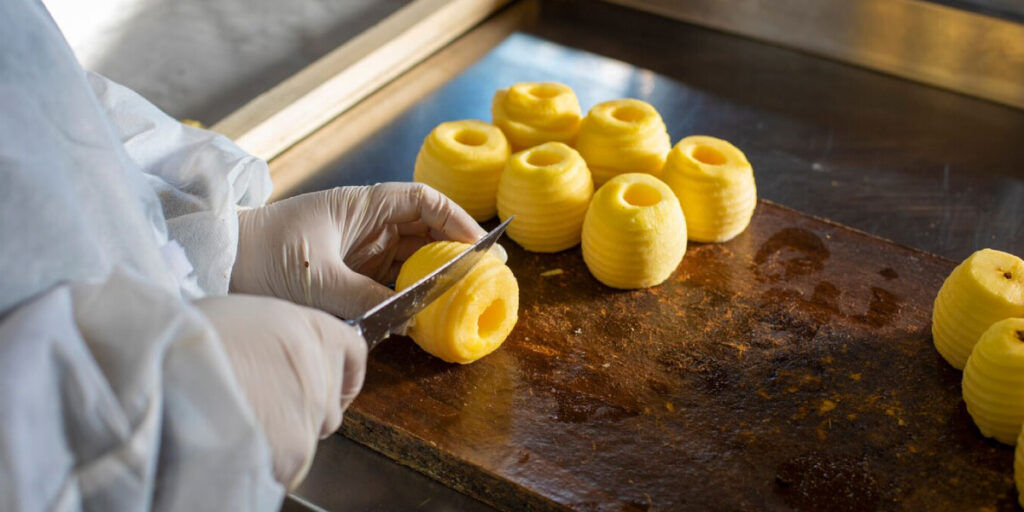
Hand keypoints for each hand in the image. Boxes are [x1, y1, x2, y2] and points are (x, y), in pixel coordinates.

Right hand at [195, 294, 366, 488]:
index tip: (332, 385)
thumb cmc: (191, 337)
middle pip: (329, 400)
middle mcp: (321, 368)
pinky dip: (269, 463)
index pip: (353, 352)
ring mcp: (313, 410)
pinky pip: (291, 464)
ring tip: (242, 423)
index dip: (342, 372)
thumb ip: (278, 339)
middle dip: (302, 409)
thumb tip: (279, 357)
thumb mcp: (245, 316)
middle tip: (261, 406)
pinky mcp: (297, 449)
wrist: (167, 368)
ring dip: (286, 436)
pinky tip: (236, 444)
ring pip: (310, 434)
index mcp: (312, 328)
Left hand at [230, 183, 485, 318]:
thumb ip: (368, 297)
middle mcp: (368, 225)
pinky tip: (423, 315)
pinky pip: (391, 283)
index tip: (480, 248)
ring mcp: (360, 251)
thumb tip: (412, 319)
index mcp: (364, 206)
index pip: (424, 202)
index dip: (457, 220)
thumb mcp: (320, 280)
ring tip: (462, 299)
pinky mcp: (350, 276)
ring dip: (434, 278)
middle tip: (484, 280)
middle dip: (454, 253)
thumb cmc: (265, 255)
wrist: (222, 265)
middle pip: (426, 231)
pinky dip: (409, 297)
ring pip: (412, 260)